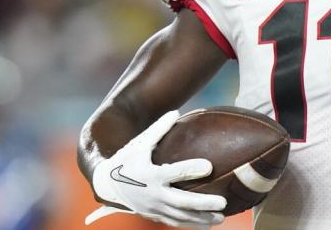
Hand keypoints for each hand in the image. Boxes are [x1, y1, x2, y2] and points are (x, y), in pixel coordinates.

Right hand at [87, 110, 226, 226]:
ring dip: (201, 218)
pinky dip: (191, 223)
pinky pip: (174, 222)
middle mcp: (152, 194)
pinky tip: (207, 223)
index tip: (209, 166)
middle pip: (181, 201)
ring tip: (221, 218)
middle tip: (222, 203)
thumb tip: (175, 112)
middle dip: (203, 203)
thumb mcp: (140, 143)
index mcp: (149, 174)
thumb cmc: (127, 159)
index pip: (174, 172)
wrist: (108, 185)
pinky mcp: (154, 215)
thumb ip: (158, 129)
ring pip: (180, 216)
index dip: (191, 169)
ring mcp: (153, 208)